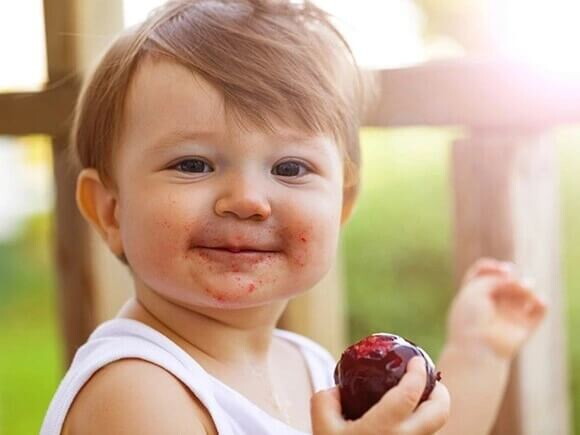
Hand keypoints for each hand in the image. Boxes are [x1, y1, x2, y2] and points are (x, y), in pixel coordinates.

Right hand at [311, 357, 449, 434]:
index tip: (416, 360)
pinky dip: (422, 426)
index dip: (417, 373)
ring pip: (435, 429)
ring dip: (433, 411)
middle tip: (431, 381)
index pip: (409, 394)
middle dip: (441, 393)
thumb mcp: (321, 426)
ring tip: (420, 401)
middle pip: (439, 413)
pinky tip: (409, 421)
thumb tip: (338, 389)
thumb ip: (326, 399)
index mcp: (382, 428)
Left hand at [446, 258, 547, 359]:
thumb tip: (518, 282)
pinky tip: (537, 301)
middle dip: (510, 276)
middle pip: (506, 279)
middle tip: (509, 280)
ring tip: (524, 289)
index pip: (485, 272)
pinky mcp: (524, 327)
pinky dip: (541, 302)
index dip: (492, 267)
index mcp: (474, 294)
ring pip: (524, 291)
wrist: (478, 348)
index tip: (497, 270)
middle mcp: (492, 303)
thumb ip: (496, 279)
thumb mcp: (476, 289)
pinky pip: (539, 310)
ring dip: (526, 286)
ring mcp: (509, 315)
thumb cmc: (471, 318)